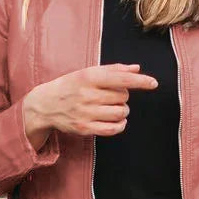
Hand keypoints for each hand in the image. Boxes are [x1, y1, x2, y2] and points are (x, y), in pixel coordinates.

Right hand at [24, 63, 157, 138]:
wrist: (45, 104)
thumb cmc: (71, 85)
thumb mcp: (87, 72)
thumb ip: (113, 70)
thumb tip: (137, 69)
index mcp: (88, 77)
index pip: (120, 79)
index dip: (140, 81)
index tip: (153, 83)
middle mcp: (87, 95)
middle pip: (122, 97)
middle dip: (123, 96)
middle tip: (112, 96)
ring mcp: (85, 113)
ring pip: (120, 113)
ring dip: (123, 110)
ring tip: (113, 107)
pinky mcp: (84, 128)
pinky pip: (113, 129)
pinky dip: (120, 125)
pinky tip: (117, 120)